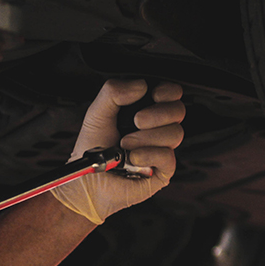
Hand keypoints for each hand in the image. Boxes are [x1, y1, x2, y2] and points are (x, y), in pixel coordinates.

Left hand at [51, 79, 184, 223]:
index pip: (171, 94)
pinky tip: (132, 159)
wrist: (86, 180)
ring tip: (125, 144)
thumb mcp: (97, 113)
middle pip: (179, 111)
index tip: (153, 95)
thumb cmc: (93, 149)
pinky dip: (148, 155)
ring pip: (175, 133)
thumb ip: (114, 92)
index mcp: (145, 110)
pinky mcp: (162, 171)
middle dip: (158, 114)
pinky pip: (168, 156)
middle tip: (136, 121)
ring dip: (146, 138)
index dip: (168, 92)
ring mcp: (161, 149)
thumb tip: (141, 85)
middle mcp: (156, 129)